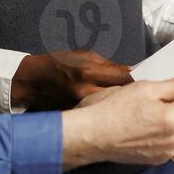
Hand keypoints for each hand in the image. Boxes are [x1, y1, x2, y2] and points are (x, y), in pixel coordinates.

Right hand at [11, 50, 132, 110]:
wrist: (32, 82)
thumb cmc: (57, 64)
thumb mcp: (82, 55)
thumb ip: (106, 64)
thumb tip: (129, 70)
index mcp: (87, 71)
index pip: (122, 77)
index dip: (134, 80)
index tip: (142, 81)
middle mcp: (84, 91)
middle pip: (119, 97)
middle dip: (129, 96)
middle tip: (136, 96)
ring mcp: (79, 107)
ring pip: (110, 110)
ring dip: (118, 107)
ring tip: (122, 106)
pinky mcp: (75, 118)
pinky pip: (97, 118)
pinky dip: (105, 116)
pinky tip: (108, 114)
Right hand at [61, 73, 173, 167]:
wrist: (92, 135)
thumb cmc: (112, 110)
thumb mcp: (144, 88)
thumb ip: (172, 85)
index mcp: (171, 120)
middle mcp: (172, 140)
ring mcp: (166, 152)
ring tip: (170, 99)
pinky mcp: (157, 159)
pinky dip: (173, 127)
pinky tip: (159, 116)